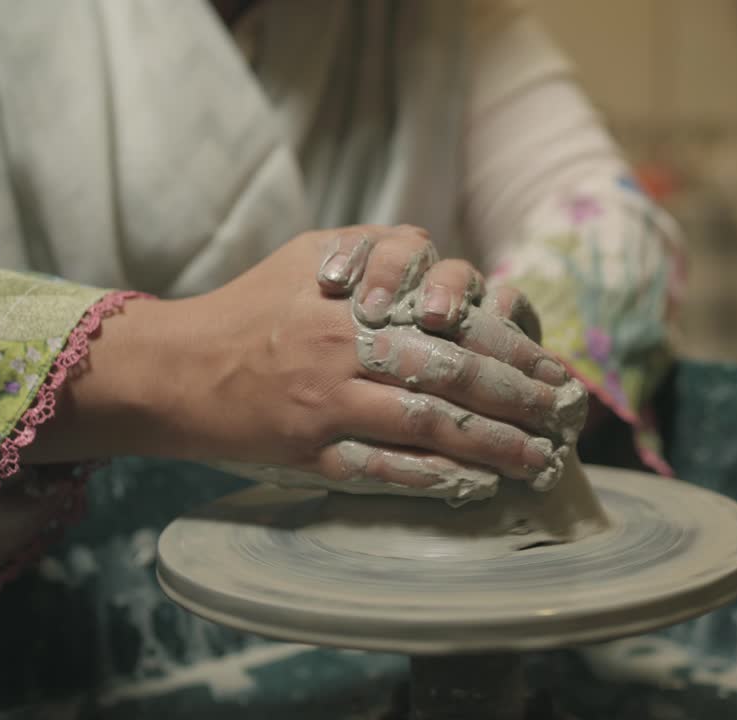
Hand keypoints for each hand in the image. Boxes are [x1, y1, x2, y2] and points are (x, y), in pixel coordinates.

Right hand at [23, 226, 586, 502]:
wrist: (172, 369)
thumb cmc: (250, 307)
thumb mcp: (308, 253)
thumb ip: (376, 248)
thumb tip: (439, 260)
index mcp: (351, 298)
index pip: (452, 323)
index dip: (512, 350)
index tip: (553, 370)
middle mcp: (343, 349)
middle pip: (452, 375)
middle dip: (519, 399)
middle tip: (564, 416)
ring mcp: (327, 406)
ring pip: (429, 426)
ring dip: (494, 445)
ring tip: (540, 458)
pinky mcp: (309, 453)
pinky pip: (384, 470)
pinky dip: (436, 479)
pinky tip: (479, 484)